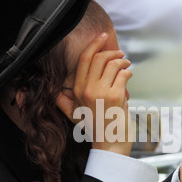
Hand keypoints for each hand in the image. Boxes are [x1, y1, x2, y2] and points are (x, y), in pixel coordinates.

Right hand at [56, 33, 133, 155]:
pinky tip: (129, 77)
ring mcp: (101, 93)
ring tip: (126, 67)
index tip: (103, 36)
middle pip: (100, 57)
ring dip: (123, 62)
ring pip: (114, 64)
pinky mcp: (116, 96)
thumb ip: (64, 101)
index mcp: (77, 90)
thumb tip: (53, 90)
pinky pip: (124, 74)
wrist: (109, 144)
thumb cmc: (96, 128)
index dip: (94, 44)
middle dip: (113, 52)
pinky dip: (128, 73)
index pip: (84, 59)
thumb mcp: (75, 114)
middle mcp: (87, 90)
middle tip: (121, 55)